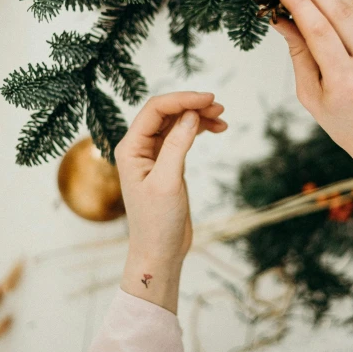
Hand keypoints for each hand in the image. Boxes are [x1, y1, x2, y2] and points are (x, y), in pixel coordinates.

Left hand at [114, 91, 226, 310]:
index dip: (182, 100)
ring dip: (198, 116)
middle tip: (219, 107)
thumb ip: (177, 145)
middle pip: (166, 112)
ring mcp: (153, 154)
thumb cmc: (157, 222)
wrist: (159, 252)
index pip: (155, 110)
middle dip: (192, 105)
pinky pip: (182, 135)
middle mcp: (139, 147)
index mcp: (130, 148)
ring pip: (176, 122)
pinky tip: (217, 129)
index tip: (208, 100)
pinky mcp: (167, 162)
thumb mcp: (167, 182)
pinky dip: (199, 129)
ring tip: (222, 117)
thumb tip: (191, 114)